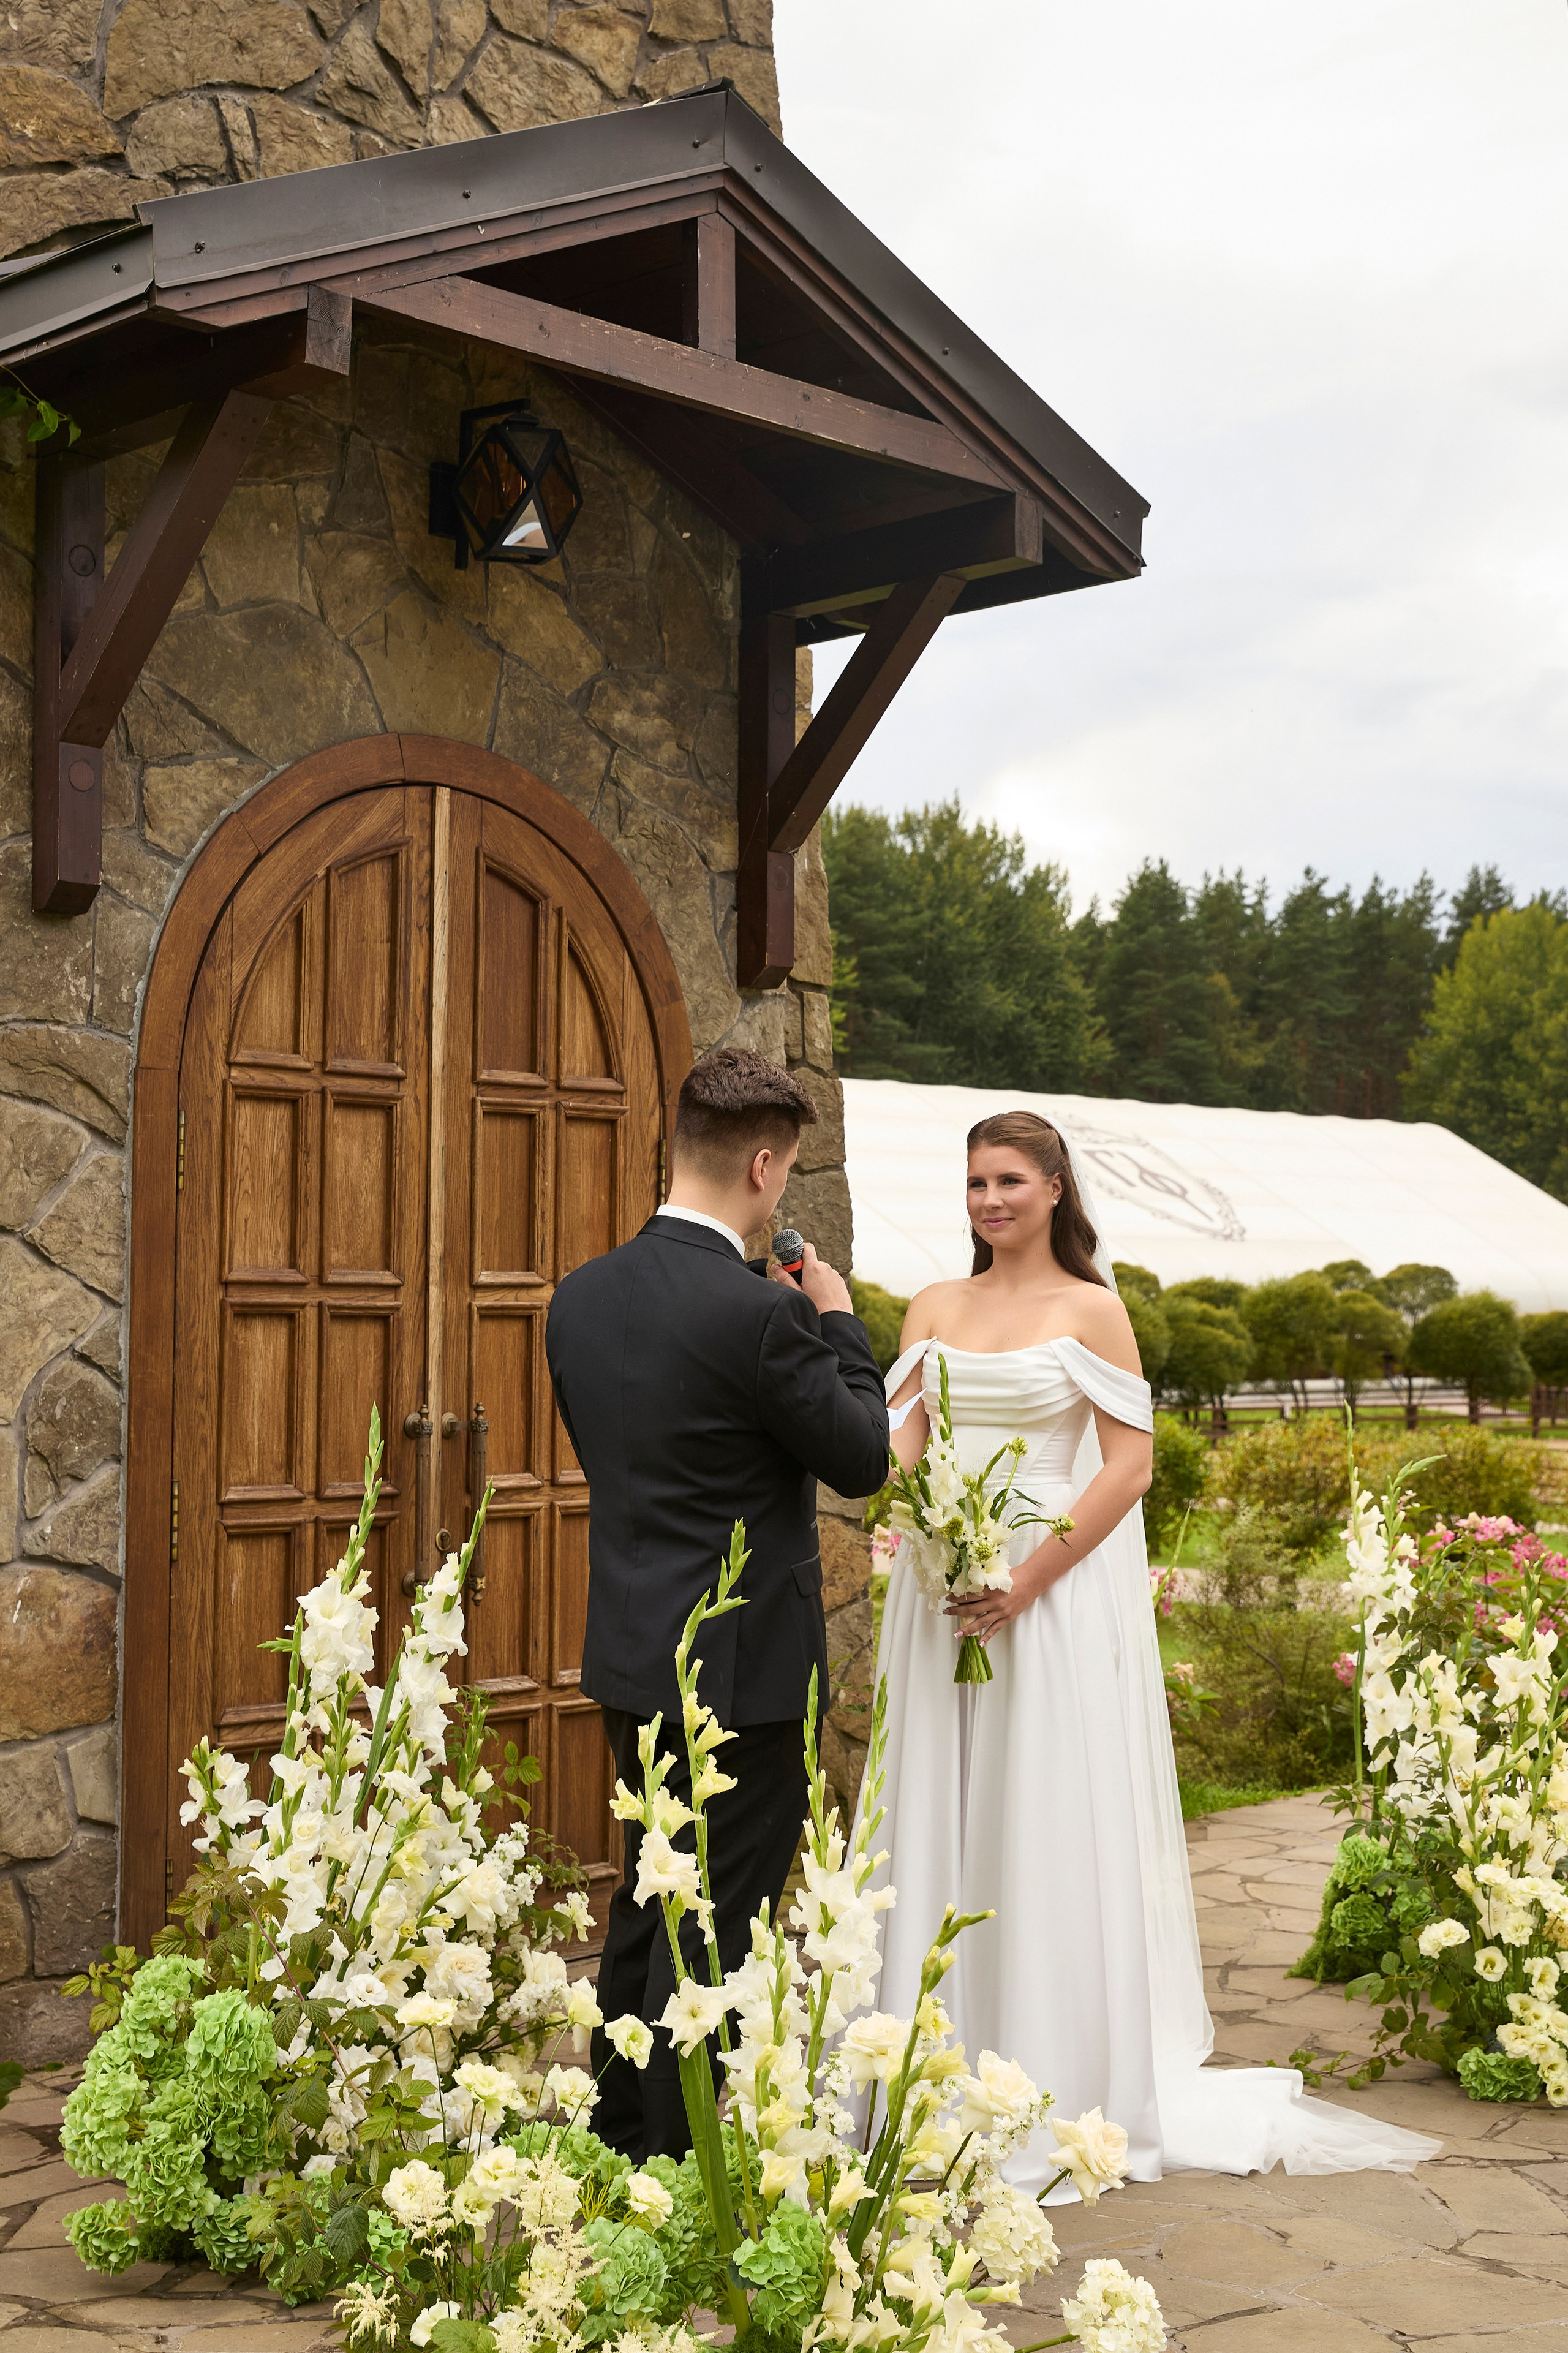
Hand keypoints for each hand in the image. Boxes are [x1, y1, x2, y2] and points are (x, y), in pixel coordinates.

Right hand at [770, 1239, 851, 1315]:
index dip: (799, 1250)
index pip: (806, 1247)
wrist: (837, 1321)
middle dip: (805, 1270)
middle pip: (812, 1262)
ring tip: (813, 1294)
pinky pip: (829, 1278)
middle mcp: (826, 1268)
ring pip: (821, 1271)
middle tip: (801, 1285)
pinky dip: (824, 1284)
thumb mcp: (797, 1293)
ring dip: (815, 1278)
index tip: (794, 1262)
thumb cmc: (816, 1308)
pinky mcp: (841, 1282)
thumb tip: (775, 1267)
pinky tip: (823, 1297)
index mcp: (813, 1268)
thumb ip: (785, 1278)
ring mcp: (835, 1274)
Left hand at [945, 1546, 1067, 1642]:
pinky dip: (987, 1637)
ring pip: (981, 1622)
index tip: (948, 1598)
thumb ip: (984, 1583)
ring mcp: (1000, 1611)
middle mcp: (993, 1602)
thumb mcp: (996, 1576)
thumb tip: (969, 1585)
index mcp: (989, 1589)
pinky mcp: (1007, 1618)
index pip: (969, 1595)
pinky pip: (995, 1629)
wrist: (1032, 1581)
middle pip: (971, 1609)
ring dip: (967, 1629)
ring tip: (957, 1634)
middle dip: (957, 1611)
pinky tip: (980, 1644)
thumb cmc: (1014, 1576)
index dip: (957, 1597)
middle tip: (946, 1612)